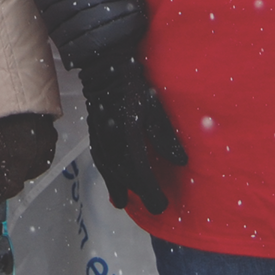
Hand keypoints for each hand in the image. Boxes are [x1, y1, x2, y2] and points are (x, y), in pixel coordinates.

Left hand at [0, 112, 58, 206]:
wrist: (11, 86)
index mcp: (17, 162)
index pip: (8, 191)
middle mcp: (35, 158)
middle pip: (21, 180)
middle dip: (7, 181)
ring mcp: (46, 146)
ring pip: (33, 168)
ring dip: (21, 169)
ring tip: (9, 159)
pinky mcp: (51, 135)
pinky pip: (42, 155)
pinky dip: (32, 157)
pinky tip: (23, 149)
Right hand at [79, 53, 186, 214]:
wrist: (104, 68)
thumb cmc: (134, 86)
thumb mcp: (154, 107)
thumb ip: (165, 136)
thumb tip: (181, 162)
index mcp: (127, 135)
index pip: (140, 171)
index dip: (151, 191)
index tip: (162, 205)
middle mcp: (111, 140)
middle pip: (124, 174)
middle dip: (138, 193)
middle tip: (153, 207)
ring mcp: (99, 137)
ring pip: (109, 169)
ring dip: (117, 187)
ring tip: (123, 203)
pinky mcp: (94, 132)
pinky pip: (99, 159)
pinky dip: (106, 173)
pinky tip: (110, 179)